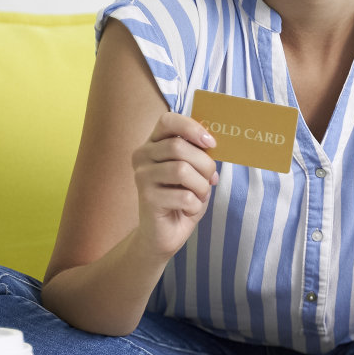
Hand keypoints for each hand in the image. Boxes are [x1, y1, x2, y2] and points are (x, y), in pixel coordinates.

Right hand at [131, 112, 218, 258]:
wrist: (164, 233)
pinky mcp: (147, 198)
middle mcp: (142, 156)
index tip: (210, 143)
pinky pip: (184, 196)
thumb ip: (199, 154)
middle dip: (204, 165)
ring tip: (198, 196)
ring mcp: (142, 177)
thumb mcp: (194, 171)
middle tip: (210, 180)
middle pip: (179, 147)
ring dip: (201, 187)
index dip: (192, 128)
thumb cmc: (181, 198)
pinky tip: (188, 209)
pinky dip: (195, 205)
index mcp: (153, 144)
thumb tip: (212, 143)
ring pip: (182, 170)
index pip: (168, 120)